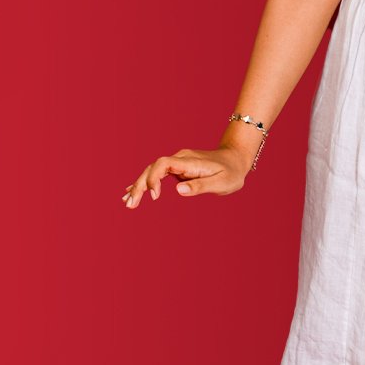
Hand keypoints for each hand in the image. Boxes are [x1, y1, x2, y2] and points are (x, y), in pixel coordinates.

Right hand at [121, 145, 248, 208]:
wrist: (237, 159)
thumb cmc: (231, 172)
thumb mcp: (221, 182)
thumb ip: (200, 186)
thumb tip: (178, 191)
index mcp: (189, 161)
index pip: (163, 164)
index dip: (154, 178)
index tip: (155, 196)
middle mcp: (181, 159)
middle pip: (153, 168)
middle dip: (140, 185)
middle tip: (130, 204)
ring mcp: (179, 163)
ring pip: (153, 171)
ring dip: (139, 185)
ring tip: (127, 202)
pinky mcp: (178, 168)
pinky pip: (158, 174)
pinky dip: (146, 183)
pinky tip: (133, 191)